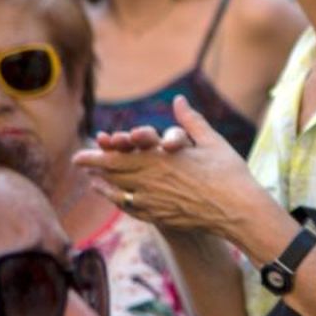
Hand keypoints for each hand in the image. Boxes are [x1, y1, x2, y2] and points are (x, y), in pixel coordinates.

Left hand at [74, 95, 259, 236]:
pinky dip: (116, 199)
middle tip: (77, 159)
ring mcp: (154, 200)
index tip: (89, 145)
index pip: (124, 153)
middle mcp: (153, 179)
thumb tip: (178, 100)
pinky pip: (130, 207)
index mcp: (163, 158)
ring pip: (120, 189)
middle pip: (115, 171)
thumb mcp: (212, 142)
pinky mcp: (160, 215)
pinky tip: (111, 195)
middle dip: (94, 164)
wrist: (238, 210)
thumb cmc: (229, 173)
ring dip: (102, 182)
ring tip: (90, 177)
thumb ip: (191, 121)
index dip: (102, 150)